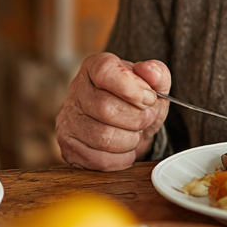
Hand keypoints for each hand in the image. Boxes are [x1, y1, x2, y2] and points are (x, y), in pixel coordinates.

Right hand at [56, 53, 170, 170]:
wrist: (125, 127)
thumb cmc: (136, 103)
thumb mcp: (153, 85)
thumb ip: (157, 74)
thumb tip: (149, 71)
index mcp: (94, 67)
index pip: (105, 72)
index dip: (132, 88)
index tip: (149, 98)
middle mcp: (76, 90)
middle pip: (106, 108)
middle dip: (137, 119)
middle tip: (146, 120)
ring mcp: (68, 119)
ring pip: (103, 137)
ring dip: (130, 141)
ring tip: (134, 134)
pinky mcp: (69, 146)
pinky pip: (100, 160)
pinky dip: (122, 159)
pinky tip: (124, 150)